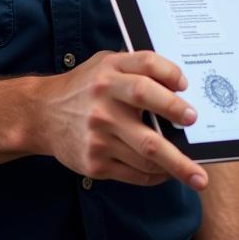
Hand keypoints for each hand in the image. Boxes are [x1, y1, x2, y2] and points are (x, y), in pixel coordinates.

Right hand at [37, 50, 207, 190]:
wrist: (43, 115)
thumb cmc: (86, 87)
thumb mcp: (107, 64)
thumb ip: (137, 67)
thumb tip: (180, 85)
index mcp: (110, 70)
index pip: (146, 64)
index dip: (169, 72)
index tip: (185, 85)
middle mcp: (104, 100)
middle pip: (147, 103)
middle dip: (175, 112)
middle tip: (194, 123)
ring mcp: (99, 133)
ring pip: (146, 149)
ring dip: (175, 162)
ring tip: (195, 173)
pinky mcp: (95, 162)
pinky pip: (134, 172)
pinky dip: (155, 176)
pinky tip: (167, 174)